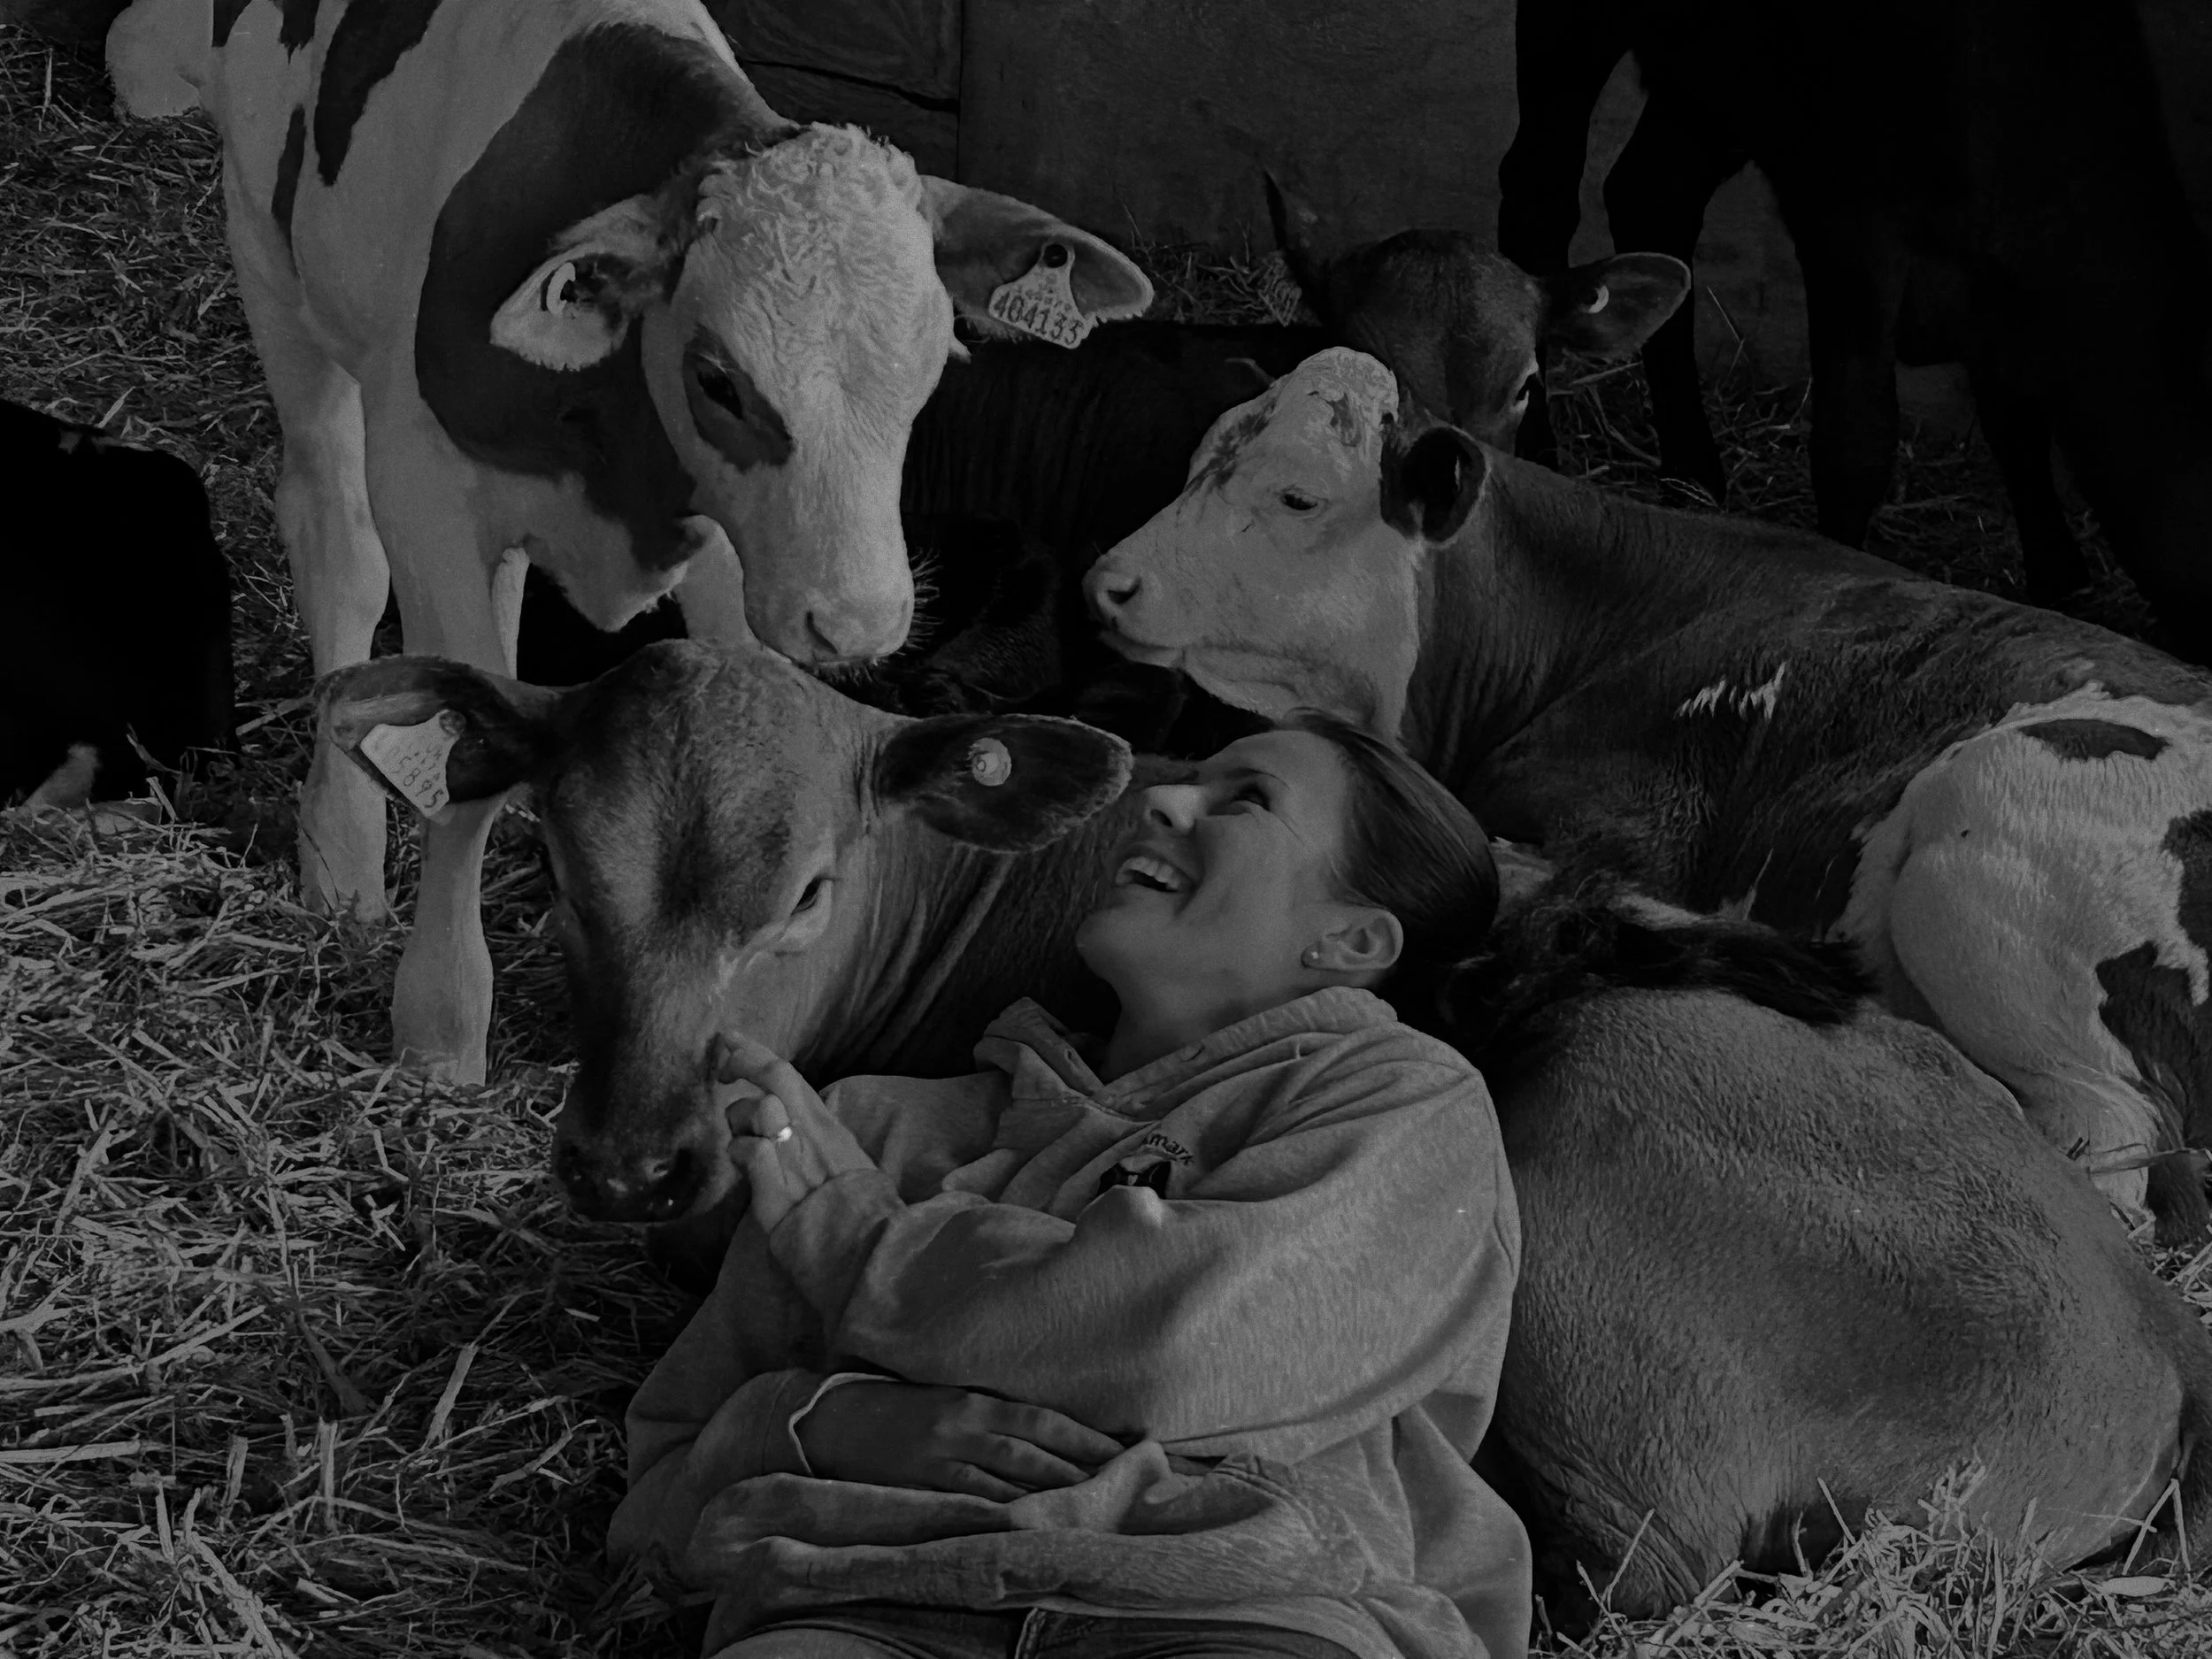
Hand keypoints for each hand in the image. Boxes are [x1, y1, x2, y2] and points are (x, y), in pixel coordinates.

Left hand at [715, 1031, 873, 1232]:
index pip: (786, 1073)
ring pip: (748, 1112)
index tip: (731, 1040)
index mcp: (825, 1123)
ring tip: (748, 1145)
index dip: (754, 1051)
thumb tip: (787, 1119)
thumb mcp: (845, 1155)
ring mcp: (788, 1152)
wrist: (861, 1240)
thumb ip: (816, 1134)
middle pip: (769, 1077)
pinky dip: (740, 1155)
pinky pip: (743, 1151)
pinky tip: (748, 1170)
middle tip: (723, 1067)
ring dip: (739, 1125)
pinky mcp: (772, 1181)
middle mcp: (806, 1129)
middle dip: (741, 1062)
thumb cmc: (858, 1203)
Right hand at [797, 1380, 1125, 1501]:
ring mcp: (941, 1458)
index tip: (1123, 1450)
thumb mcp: (949, 1400)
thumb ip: (993, 1416)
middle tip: (1120, 1486)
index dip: (1085, 1438)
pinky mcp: (920, 1486)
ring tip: (1089, 1509)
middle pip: (1034, 1451)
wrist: (833, 1420)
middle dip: (1080, 1470)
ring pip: (1007, 1479)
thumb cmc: (899, 1409)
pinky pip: (969, 1503)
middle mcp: (963, 1426)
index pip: (1044, 1420)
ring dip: (1050, 1495)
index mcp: (974, 1400)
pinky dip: (1003, 1513)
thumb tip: (1050, 1439)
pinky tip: (1030, 1524)